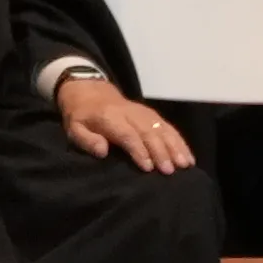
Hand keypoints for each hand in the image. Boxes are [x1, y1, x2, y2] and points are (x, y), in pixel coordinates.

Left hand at [57, 75, 192, 173]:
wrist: (90, 91)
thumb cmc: (82, 117)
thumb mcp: (74, 128)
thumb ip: (87, 140)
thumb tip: (102, 151)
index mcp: (109, 117)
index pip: (127, 134)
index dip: (138, 150)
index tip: (148, 168)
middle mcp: (130, 114)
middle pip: (148, 132)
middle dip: (161, 151)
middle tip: (170, 171)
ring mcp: (143, 113)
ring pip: (162, 129)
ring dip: (175, 146)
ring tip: (184, 164)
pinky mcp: (152, 114)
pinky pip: (169, 127)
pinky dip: (180, 141)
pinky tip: (188, 157)